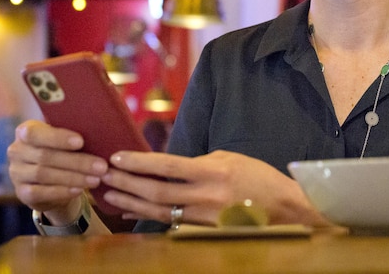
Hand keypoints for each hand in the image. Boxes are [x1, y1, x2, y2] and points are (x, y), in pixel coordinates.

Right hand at [6, 120, 107, 221]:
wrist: (51, 179)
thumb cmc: (63, 150)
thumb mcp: (66, 139)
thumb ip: (74, 134)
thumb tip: (101, 132)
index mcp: (25, 131)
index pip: (35, 133)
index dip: (57, 137)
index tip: (81, 141)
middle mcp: (16, 151)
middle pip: (46, 156)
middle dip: (77, 161)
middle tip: (101, 166)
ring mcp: (16, 173)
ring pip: (44, 175)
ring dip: (73, 177)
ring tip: (96, 179)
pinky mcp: (22, 192)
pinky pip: (41, 193)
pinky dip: (62, 191)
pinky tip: (79, 190)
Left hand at [100, 150, 329, 226]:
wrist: (284, 210)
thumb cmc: (259, 179)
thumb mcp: (230, 160)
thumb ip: (199, 163)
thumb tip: (170, 166)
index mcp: (212, 172)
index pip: (167, 167)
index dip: (139, 163)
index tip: (117, 157)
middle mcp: (206, 197)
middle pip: (156, 192)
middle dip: (126, 183)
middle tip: (103, 175)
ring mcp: (204, 218)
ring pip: (158, 211)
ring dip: (131, 202)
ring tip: (110, 195)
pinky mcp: (204, 231)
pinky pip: (171, 223)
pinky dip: (148, 216)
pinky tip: (132, 211)